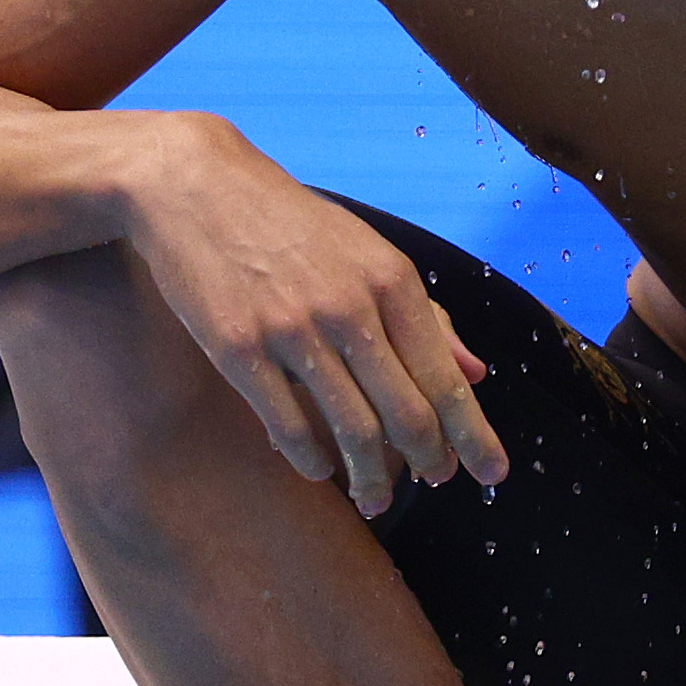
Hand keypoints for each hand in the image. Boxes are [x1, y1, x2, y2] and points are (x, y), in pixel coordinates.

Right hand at [125, 118, 508, 512]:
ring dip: (371, 478)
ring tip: (375, 498)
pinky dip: (312, 461)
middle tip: (435, 484)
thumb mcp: (368, 252)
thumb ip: (425, 315)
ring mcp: (292, 331)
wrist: (195, 186)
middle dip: (429, 462)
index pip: (445, 379)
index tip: (490, 475)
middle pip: (407, 415)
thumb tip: (476, 373)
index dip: (472, 437)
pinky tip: (321, 471)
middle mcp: (350, 308)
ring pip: (352, 431)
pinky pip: (288, 427)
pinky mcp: (239, 350)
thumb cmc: (291, 223)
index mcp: (391, 280)